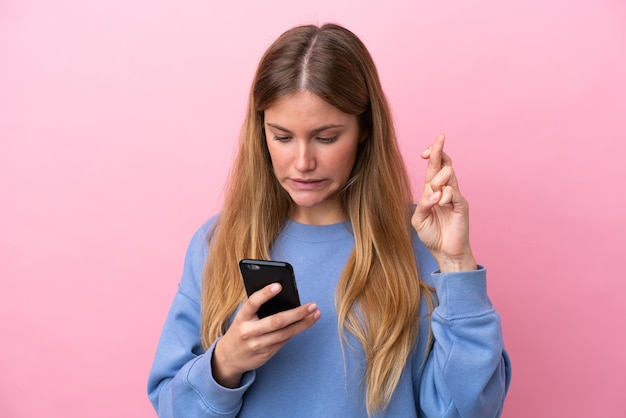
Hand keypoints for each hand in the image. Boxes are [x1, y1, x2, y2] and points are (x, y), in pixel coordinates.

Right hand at [212, 283, 320, 387]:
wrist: (228, 358)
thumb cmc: (240, 330)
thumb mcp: (242, 318)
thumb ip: (257, 309)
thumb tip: (283, 296)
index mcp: (241, 318)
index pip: (252, 303)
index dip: (265, 294)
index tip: (279, 285)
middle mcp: (249, 332)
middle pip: (276, 321)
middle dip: (297, 313)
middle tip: (312, 305)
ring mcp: (258, 345)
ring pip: (285, 333)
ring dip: (303, 323)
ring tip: (315, 314)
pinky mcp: (266, 354)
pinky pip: (284, 341)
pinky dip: (296, 331)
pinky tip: (306, 324)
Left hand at [411, 134, 476, 271]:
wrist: (446, 252)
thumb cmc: (432, 235)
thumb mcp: (419, 219)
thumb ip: (422, 204)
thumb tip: (433, 193)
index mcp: (432, 191)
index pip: (435, 165)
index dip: (433, 152)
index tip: (424, 151)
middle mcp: (445, 190)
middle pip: (445, 163)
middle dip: (436, 155)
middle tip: (428, 171)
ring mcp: (454, 196)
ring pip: (449, 173)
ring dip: (438, 180)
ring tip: (435, 198)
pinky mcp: (461, 205)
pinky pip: (453, 192)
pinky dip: (444, 196)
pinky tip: (441, 205)